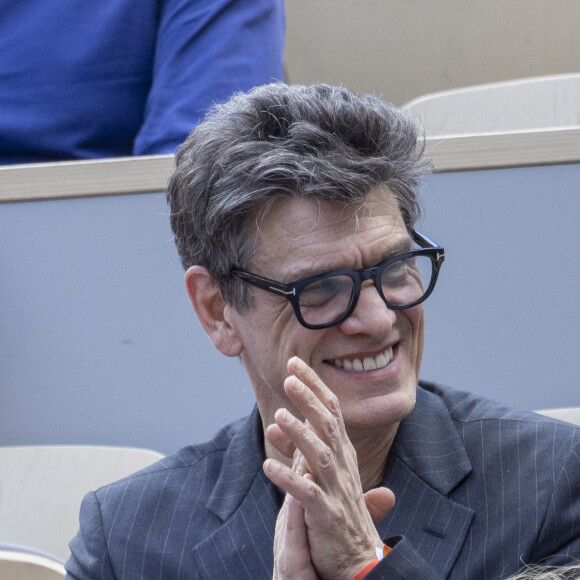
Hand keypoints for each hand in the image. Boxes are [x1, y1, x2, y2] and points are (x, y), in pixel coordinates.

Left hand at [264, 357, 394, 579]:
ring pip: (320, 454)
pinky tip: (267, 466)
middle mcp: (343, 466)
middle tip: (289, 376)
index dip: (314, 386)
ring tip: (278, 415)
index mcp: (343, 453)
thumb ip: (297, 446)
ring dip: (300, 434)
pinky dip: (288, 479)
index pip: (331, 411)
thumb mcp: (319, 472)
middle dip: (309, 399)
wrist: (358, 559)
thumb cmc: (338, 509)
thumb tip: (276, 422)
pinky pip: (306, 494)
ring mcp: (336, 490)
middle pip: (328, 425)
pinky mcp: (327, 515)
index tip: (295, 364)